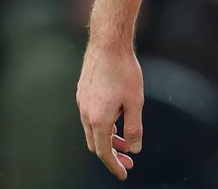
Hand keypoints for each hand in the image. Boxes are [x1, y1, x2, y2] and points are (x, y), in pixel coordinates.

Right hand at [77, 42, 143, 179]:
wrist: (108, 43)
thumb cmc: (124, 70)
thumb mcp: (135, 101)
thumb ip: (134, 128)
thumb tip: (134, 148)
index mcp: (99, 119)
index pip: (104, 152)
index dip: (114, 165)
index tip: (124, 173)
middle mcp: (85, 113)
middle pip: (96, 144)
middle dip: (112, 155)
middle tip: (128, 160)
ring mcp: (82, 102)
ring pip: (93, 130)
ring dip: (109, 138)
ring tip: (126, 140)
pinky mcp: (82, 92)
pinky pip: (91, 116)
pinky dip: (103, 124)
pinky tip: (117, 117)